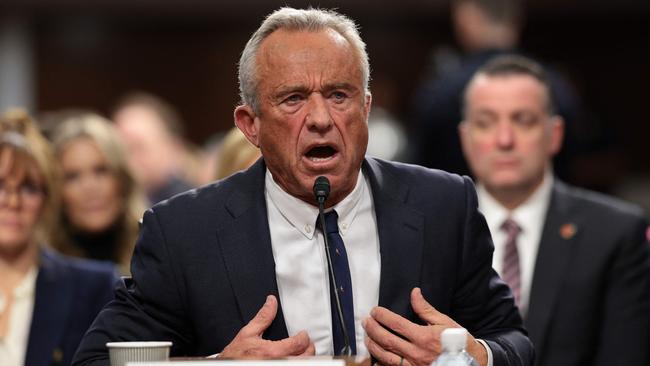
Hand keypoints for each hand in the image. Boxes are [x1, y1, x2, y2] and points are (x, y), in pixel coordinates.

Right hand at [220, 295, 314, 357]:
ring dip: (305, 358)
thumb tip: (271, 302)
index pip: (299, 344)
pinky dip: (296, 362)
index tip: (303, 334)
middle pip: (305, 358)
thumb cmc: (234, 355)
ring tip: (303, 352)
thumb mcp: (247, 333)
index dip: (304, 337)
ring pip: (301, 364)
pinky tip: (294, 358)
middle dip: (309, 349)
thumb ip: (262, 317)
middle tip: (307, 343)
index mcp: (271, 352)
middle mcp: (277, 363)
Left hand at [363, 288, 486, 365]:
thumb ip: (425, 309)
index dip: (382, 316)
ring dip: (373, 346)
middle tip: (366, 321)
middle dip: (372, 329)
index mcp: (424, 337)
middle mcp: (416, 353)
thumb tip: (414, 293)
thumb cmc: (458, 342)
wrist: (472, 363)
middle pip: (386, 340)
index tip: (375, 311)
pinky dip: (382, 362)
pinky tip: (376, 356)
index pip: (396, 324)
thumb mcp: (444, 322)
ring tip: (367, 337)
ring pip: (386, 357)